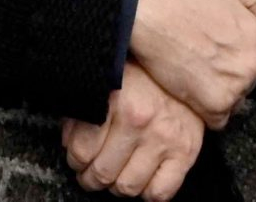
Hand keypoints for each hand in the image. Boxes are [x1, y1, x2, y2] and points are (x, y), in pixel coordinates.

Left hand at [62, 63, 206, 196]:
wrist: (184, 67)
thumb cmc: (141, 75)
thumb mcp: (106, 81)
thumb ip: (84, 111)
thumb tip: (69, 145)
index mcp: (114, 99)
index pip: (82, 150)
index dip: (74, 160)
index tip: (77, 159)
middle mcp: (139, 120)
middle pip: (102, 173)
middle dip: (91, 178)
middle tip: (91, 173)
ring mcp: (164, 138)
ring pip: (128, 187)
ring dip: (116, 186)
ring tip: (115, 175)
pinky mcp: (185, 152)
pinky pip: (160, 193)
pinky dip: (147, 192)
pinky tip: (141, 178)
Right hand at [127, 0, 255, 122]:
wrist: (144, 9)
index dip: (234, 54)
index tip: (215, 52)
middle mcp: (251, 63)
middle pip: (246, 80)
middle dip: (227, 75)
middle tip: (200, 64)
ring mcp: (235, 87)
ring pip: (233, 101)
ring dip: (216, 94)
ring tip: (191, 78)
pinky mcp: (214, 105)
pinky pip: (217, 120)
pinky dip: (203, 110)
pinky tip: (187, 93)